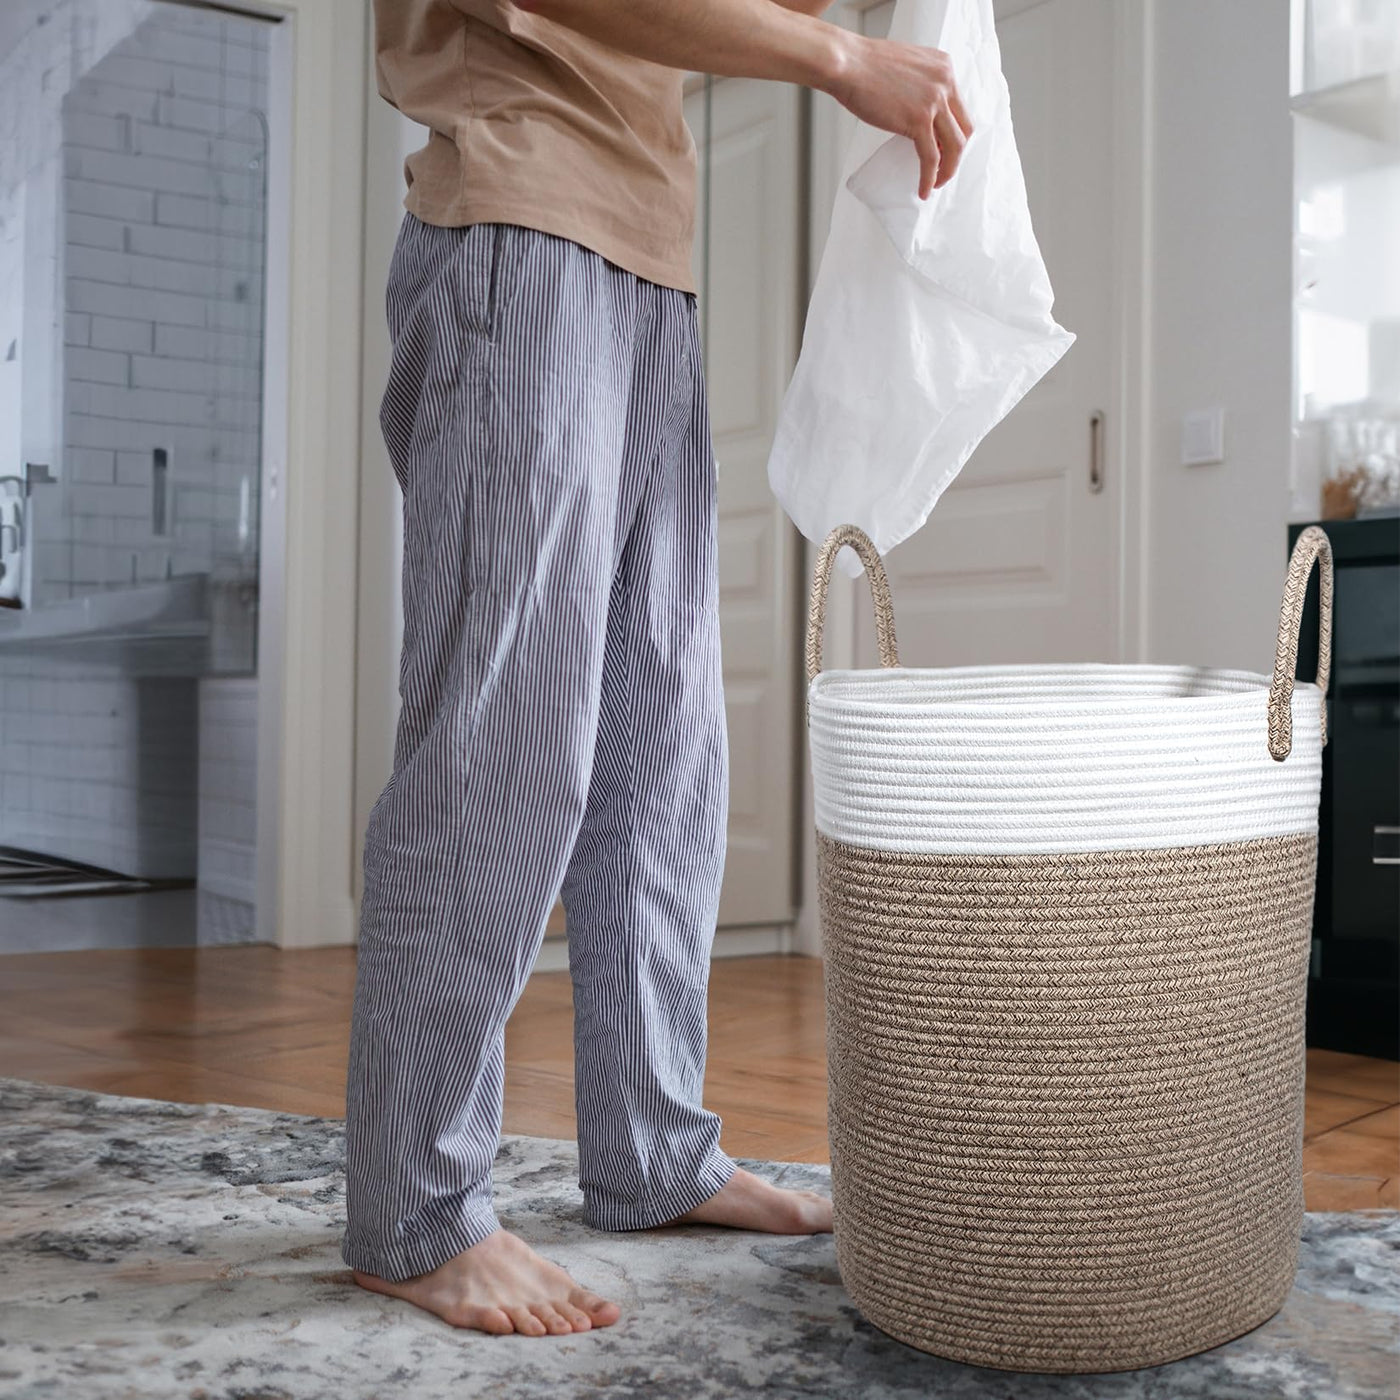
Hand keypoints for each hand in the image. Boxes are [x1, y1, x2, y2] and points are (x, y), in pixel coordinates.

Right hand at [825, 33, 974, 197]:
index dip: (954, 133)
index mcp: (944, 67)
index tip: (943, 149)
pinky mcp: (919, 120)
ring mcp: (934, 101)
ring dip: (947, 170)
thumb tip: (918, 111)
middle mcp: (945, 82)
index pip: (960, 107)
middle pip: (964, 128)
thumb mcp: (906, 67)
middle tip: (943, 170)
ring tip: (935, 185)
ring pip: (954, 146)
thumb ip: (920, 85)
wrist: (848, 64)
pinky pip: (931, 158)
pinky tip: (923, 190)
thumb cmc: (865, 66)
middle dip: (956, 154)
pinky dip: (929, 178)